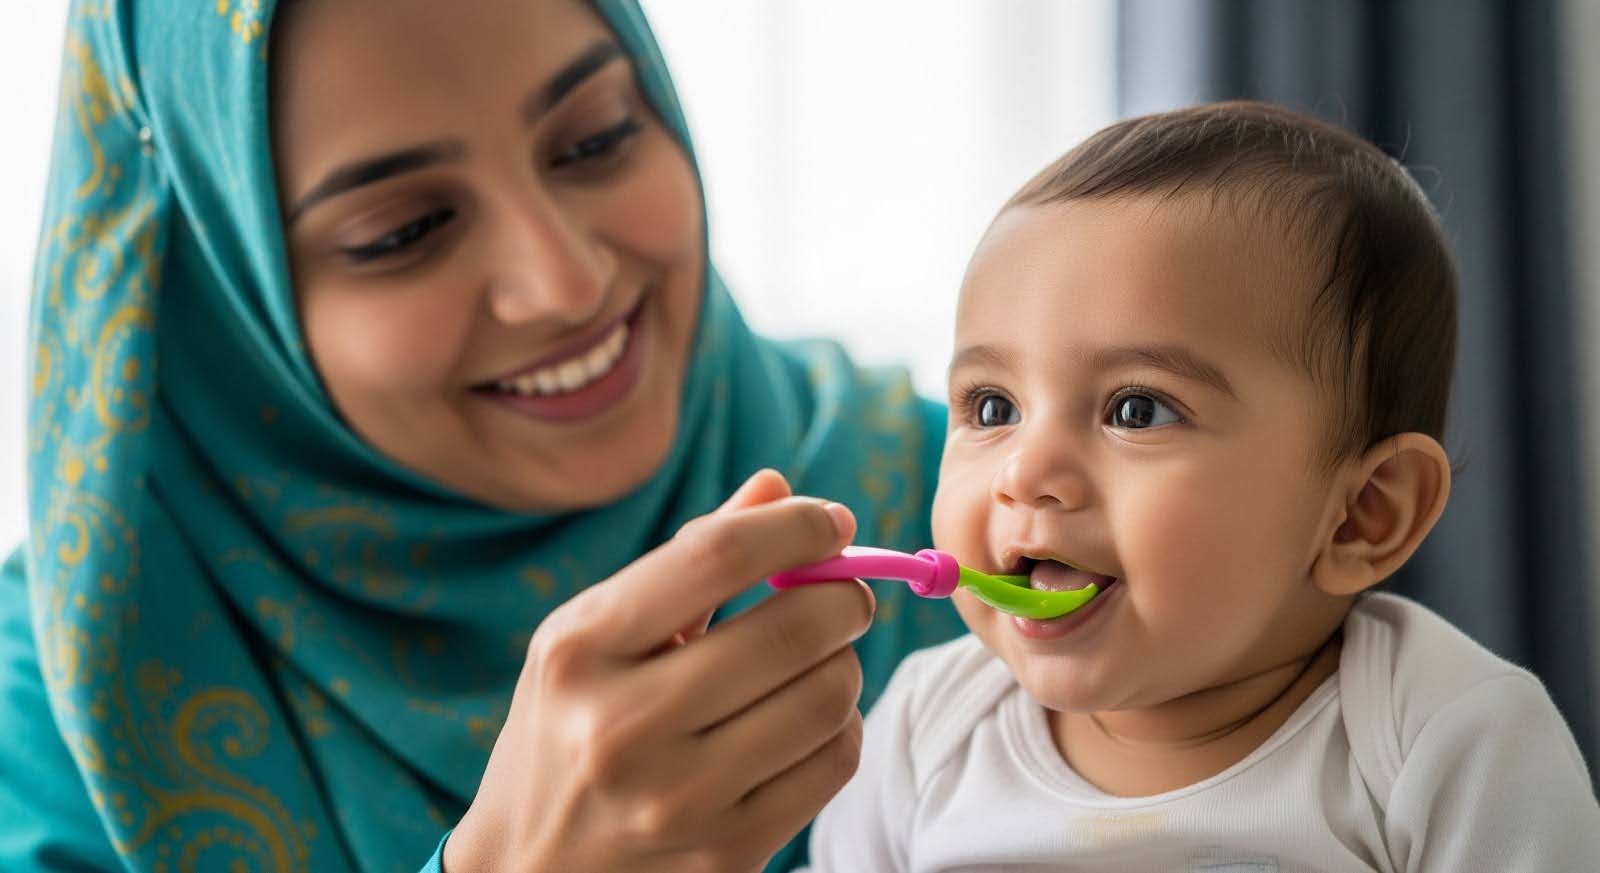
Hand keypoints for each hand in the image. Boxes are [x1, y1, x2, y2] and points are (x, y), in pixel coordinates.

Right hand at [444, 470, 872, 872]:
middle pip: (792, 629)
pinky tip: (806, 724)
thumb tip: (779, 488)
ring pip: (827, 697)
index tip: (831, 521)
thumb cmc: (568, 728)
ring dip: (843, 664)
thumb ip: (687, 559)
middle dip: (844, 597)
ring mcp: (677, 800)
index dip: (798, 525)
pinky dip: (839, 728)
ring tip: (816, 662)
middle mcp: (622, 726)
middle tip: (844, 594)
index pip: (718, 555)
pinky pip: (834, 762)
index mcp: (580, 650)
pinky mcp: (726, 855)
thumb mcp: (594, 637)